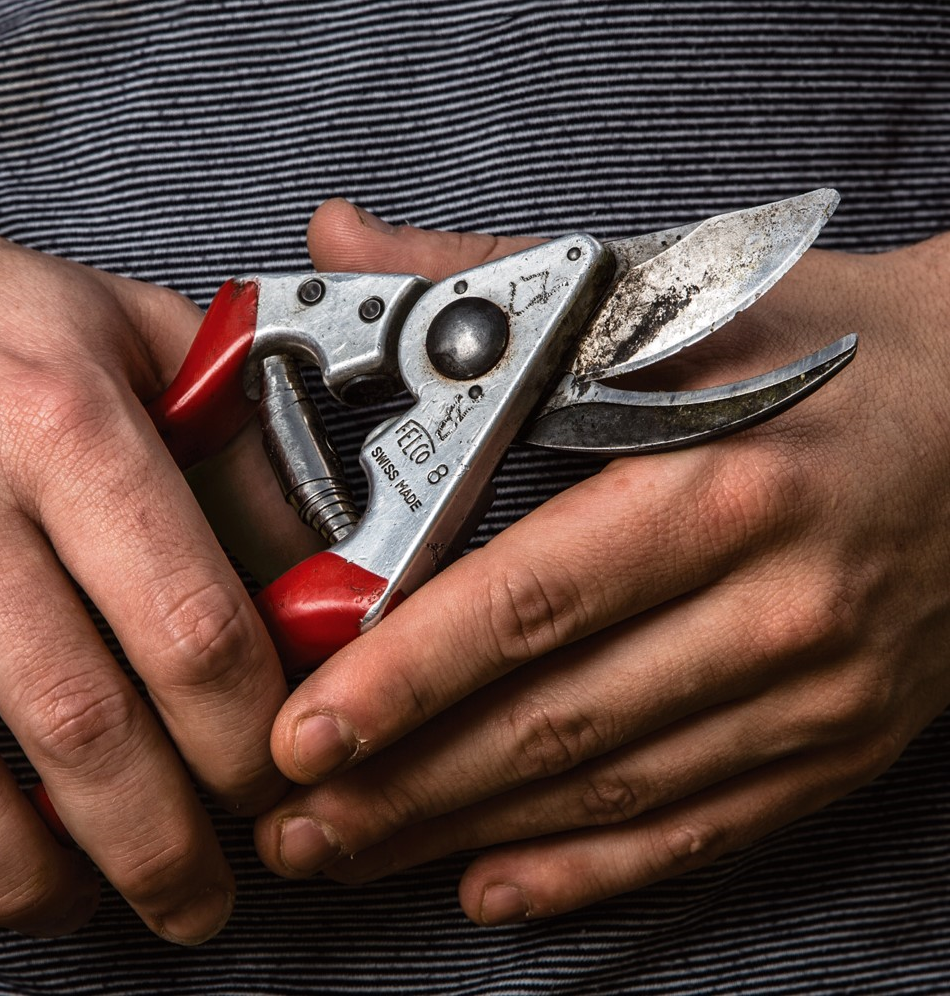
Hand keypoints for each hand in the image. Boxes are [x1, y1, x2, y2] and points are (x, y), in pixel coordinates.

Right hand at [0, 228, 312, 953]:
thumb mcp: (129, 333)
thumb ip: (232, 431)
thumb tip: (316, 544)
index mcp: (68, 429)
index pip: (193, 627)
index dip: (246, 733)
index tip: (274, 775)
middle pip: (85, 730)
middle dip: (160, 841)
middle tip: (206, 889)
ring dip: (44, 874)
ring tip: (100, 903)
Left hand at [253, 198, 949, 923]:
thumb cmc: (831, 347)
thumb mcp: (672, 296)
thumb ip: (486, 282)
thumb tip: (342, 243)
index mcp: (722, 484)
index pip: (533, 600)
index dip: (410, 676)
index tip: (307, 733)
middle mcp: (775, 608)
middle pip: (557, 721)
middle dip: (408, 785)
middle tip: (291, 824)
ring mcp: (815, 694)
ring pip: (611, 792)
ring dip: (470, 835)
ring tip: (354, 856)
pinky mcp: (836, 742)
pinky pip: (703, 830)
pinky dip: (591, 870)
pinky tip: (495, 885)